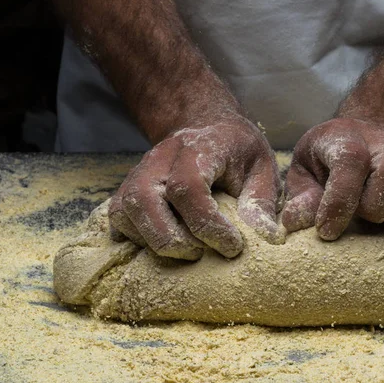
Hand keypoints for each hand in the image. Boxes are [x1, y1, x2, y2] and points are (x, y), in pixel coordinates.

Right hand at [109, 114, 281, 259]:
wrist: (206, 127)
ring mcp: (139, 173)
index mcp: (198, 148)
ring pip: (124, 211)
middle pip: (144, 200)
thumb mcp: (261, 167)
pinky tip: (164, 248)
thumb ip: (261, 201)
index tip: (232, 246)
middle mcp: (160, 158)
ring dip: (151, 242)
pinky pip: (117, 218)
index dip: (207, 224)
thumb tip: (265, 237)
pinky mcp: (128, 190)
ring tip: (186, 253)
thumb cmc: (237, 151)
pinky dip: (135, 239)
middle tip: (201, 255)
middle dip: (171, 239)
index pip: (188, 187)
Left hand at [282, 118, 383, 239]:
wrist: (362, 144)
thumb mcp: (302, 174)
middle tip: (358, 218)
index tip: (327, 231)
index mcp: (345, 136)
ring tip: (377, 218)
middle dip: (373, 208)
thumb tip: (295, 223)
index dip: (340, 200)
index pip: (351, 161)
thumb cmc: (326, 164)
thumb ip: (300, 197)